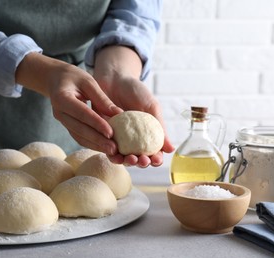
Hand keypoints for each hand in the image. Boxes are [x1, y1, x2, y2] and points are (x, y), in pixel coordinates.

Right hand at [15, 52, 121, 154]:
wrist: (55, 79)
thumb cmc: (73, 77)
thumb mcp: (88, 81)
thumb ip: (102, 98)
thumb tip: (119, 114)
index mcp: (62, 98)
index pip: (82, 113)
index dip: (97, 124)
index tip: (111, 133)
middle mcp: (59, 112)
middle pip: (80, 129)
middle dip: (98, 140)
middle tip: (114, 149)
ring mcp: (62, 121)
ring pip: (79, 137)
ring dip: (96, 145)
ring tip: (112, 151)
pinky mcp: (67, 126)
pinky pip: (79, 137)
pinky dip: (92, 143)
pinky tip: (104, 147)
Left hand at [93, 46, 174, 167]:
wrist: (113, 78)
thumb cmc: (135, 90)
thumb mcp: (151, 107)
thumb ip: (159, 127)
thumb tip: (171, 149)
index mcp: (147, 134)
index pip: (153, 153)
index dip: (155, 160)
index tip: (155, 159)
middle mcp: (133, 139)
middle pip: (138, 158)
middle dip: (141, 163)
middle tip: (141, 160)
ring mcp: (118, 138)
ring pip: (122, 157)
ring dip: (126, 161)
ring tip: (128, 158)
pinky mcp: (102, 134)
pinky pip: (105, 147)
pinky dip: (109, 152)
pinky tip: (113, 151)